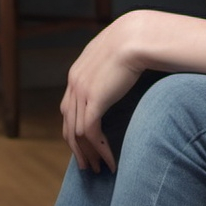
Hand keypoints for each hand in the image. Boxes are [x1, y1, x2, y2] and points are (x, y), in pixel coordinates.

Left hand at [60, 12, 146, 173]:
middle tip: (88, 166)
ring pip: (77, 134)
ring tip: (99, 169)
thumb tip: (121, 78)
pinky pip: (91, 133)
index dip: (75, 131)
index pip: (68, 110)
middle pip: (68, 125)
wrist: (137, 35)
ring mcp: (81, 92)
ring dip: (89, 154)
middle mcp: (74, 83)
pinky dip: (100, 150)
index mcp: (77, 73)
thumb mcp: (115, 55)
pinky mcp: (94, 100)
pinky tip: (111, 161)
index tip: (86, 147)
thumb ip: (110, 68)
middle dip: (77, 149)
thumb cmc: (135, 42)